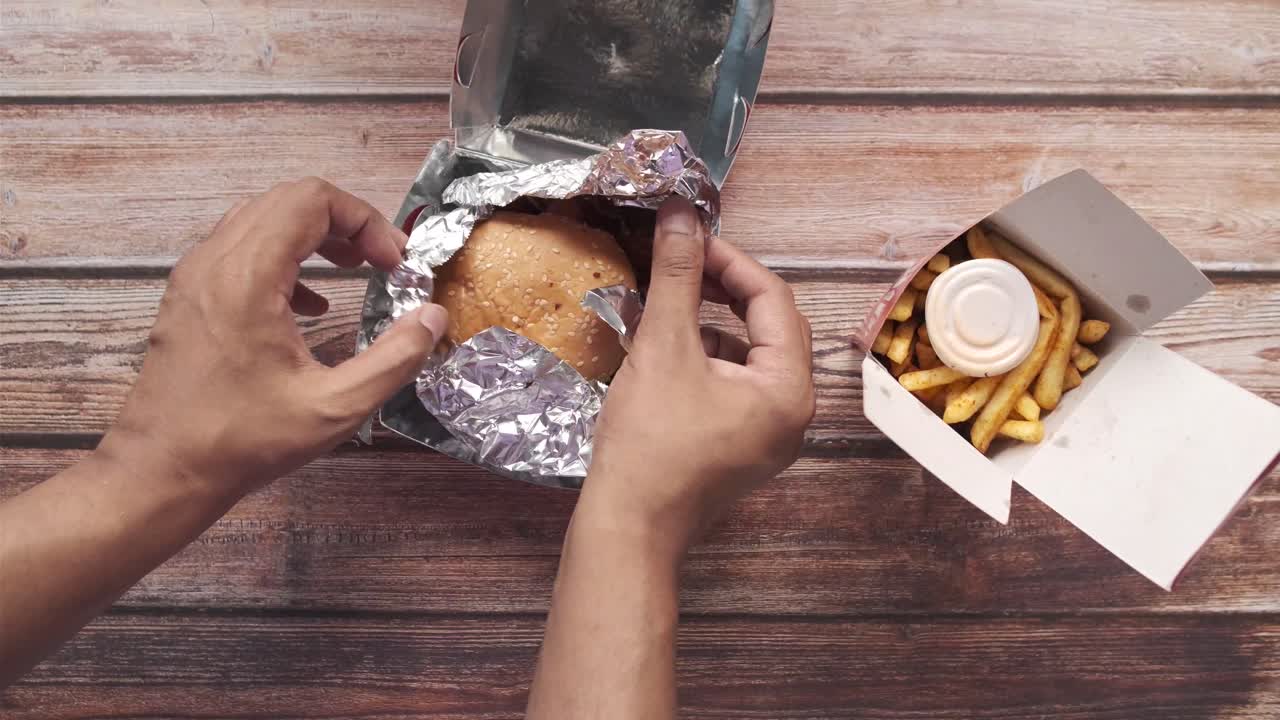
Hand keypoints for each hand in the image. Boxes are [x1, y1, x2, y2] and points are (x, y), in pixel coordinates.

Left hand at [101, 177, 448, 497]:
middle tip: (381, 262)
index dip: (365, 221)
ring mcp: (195, 276)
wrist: (162, 470)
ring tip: (353, 270)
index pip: (312, 200)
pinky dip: (284, 255)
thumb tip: (432, 317)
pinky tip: (309, 303)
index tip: (393, 263)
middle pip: (288, 199)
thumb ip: (394, 359)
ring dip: (314, 234)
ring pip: (262, 217)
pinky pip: (241, 247)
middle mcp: (215, 262)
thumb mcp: (335, 408)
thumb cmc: (241, 441)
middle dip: (345, 222)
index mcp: (248, 276)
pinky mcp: (188, 295)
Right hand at [579, 198, 814, 554]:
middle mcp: (792, 412)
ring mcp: (769, 434)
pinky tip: (665, 348)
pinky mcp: (742, 447)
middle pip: (768, 326)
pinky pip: (733, 385)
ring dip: (711, 323)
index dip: (730, 260)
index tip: (688, 237)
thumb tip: (681, 214)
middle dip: (724, 289)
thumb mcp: (663, 348)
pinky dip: (704, 359)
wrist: (628, 528)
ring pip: (749, 355)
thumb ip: (677, 276)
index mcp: (788, 388)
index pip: (772, 299)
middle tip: (681, 263)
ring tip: (667, 302)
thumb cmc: (649, 443)